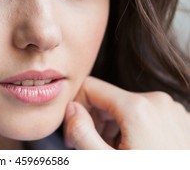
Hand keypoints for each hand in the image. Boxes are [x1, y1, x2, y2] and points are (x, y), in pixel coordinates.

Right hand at [63, 76, 189, 148]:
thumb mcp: (107, 164)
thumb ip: (82, 133)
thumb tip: (71, 109)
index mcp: (138, 107)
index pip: (90, 87)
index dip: (75, 108)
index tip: (73, 133)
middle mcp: (157, 101)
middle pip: (108, 98)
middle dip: (92, 120)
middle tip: (88, 147)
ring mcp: (172, 110)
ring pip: (126, 107)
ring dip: (111, 126)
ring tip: (110, 152)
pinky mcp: (179, 120)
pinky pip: (145, 115)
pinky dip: (130, 128)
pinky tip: (130, 151)